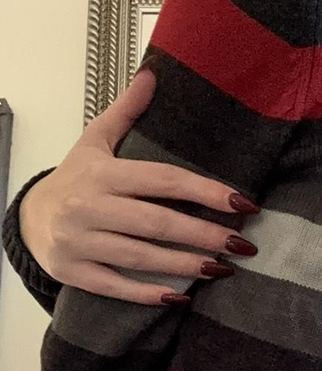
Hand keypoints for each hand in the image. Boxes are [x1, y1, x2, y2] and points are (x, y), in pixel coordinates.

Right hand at [18, 60, 259, 305]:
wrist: (29, 219)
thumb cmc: (74, 180)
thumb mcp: (94, 142)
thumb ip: (125, 111)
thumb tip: (154, 73)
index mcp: (101, 173)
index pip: (163, 180)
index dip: (205, 191)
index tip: (243, 203)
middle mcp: (88, 207)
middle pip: (156, 222)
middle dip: (204, 234)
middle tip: (242, 244)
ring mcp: (79, 242)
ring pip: (139, 256)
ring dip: (184, 264)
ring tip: (222, 269)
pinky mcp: (74, 272)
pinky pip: (115, 286)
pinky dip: (147, 294)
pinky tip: (180, 296)